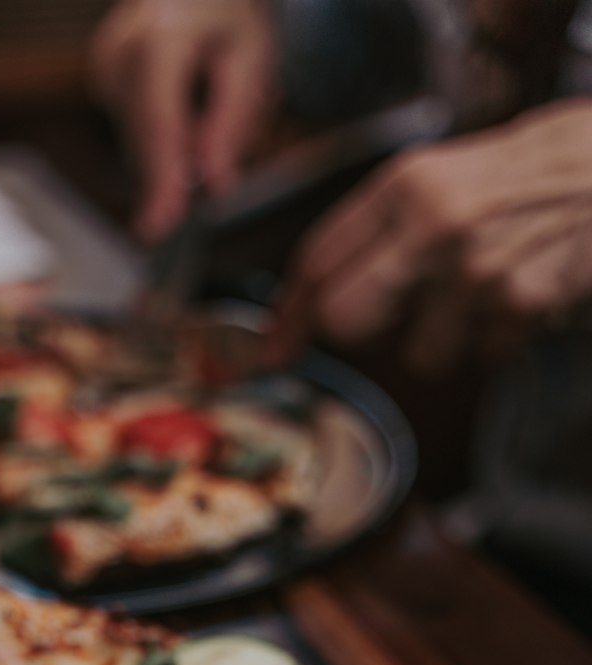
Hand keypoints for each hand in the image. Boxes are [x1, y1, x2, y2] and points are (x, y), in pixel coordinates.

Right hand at [90, 0, 275, 239]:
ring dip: (179, 146)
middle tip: (218, 161)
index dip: (162, 179)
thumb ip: (233, 121)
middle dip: (180, 167)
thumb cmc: (227, 14)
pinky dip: (166, 134)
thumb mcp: (251, 57)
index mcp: (161, 36)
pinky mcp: (102, 78)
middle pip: (147, 140)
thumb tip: (216, 183)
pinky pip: (137, 131)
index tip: (161, 225)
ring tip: (210, 102)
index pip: (159, 124)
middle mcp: (120, 50)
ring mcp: (105, 65)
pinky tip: (187, 102)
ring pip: (142, 142)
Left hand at [269, 101, 591, 373]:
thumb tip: (314, 297)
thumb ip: (379, 230)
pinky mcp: (520, 303)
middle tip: (389, 321)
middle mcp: (432, 225)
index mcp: (405, 184)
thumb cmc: (521, 176)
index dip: (290, 314)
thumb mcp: (439, 176)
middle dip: (360, 335)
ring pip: (418, 357)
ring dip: (442, 344)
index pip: (318, 260)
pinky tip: (516, 298)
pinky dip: (496, 342)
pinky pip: (482, 358)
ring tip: (476, 298)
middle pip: (346, 320)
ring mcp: (476, 268)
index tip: (275, 347)